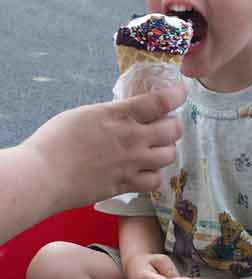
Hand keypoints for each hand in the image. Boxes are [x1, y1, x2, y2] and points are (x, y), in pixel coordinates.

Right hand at [25, 84, 185, 210]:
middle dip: (173, 126)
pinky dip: (153, 175)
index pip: (160, 101)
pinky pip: (154, 181)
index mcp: (119, 115)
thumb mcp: (86, 114)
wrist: (44, 175)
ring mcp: (131, 164)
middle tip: (165, 126)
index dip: (176, 94)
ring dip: (165, 150)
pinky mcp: (125, 185)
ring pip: (168, 156)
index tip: (180, 93)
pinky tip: (144, 171)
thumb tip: (127, 114)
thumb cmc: (55, 140)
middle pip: (173, 130)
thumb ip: (112, 114)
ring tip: (154, 149)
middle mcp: (132, 138)